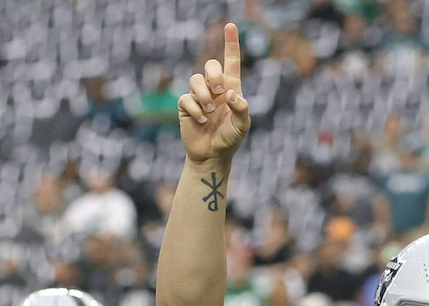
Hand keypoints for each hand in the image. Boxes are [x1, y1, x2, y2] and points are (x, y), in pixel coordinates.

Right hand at [178, 23, 249, 164]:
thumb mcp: (242, 126)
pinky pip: (187, 98)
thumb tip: (230, 94)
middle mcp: (214, 89)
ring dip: (204, 94)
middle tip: (219, 91)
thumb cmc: (229, 140)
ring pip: (195, 79)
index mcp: (230, 88)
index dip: (231, 43)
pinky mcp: (186, 106)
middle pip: (210, 64)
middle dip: (213, 74)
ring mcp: (199, 96)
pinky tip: (201, 121)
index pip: (231, 61)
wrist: (212, 155)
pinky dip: (195, 109)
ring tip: (209, 111)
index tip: (230, 25)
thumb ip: (241, 108)